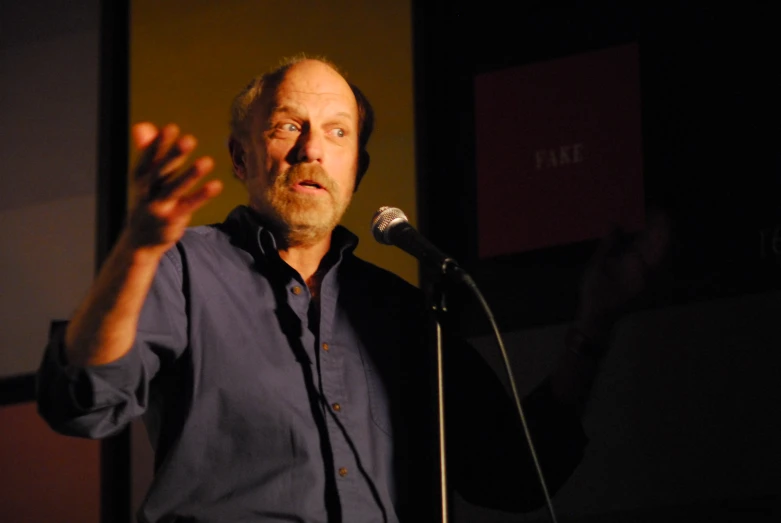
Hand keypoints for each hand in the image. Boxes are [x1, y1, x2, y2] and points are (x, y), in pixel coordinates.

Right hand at [125, 122, 222, 255]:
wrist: (140, 240)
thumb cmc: (147, 200)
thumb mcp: (144, 177)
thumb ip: (147, 151)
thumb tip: (143, 126)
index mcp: (140, 176)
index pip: (149, 156)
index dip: (160, 143)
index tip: (171, 128)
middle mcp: (146, 190)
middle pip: (162, 170)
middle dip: (174, 154)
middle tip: (189, 140)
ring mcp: (159, 206)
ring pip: (176, 188)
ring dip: (191, 175)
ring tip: (207, 161)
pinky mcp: (172, 219)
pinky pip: (189, 205)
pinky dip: (202, 196)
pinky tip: (216, 185)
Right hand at [575, 209, 670, 340]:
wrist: (598, 319)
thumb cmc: (595, 294)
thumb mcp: (596, 267)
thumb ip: (608, 245)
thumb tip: (614, 224)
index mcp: (640, 268)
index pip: (655, 243)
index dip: (658, 226)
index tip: (655, 210)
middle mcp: (649, 273)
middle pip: (661, 246)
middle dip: (660, 229)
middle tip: (656, 212)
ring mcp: (648, 278)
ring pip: (659, 254)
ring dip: (657, 238)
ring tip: (652, 222)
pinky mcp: (644, 281)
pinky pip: (652, 261)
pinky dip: (651, 248)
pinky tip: (643, 241)